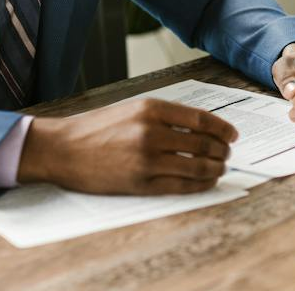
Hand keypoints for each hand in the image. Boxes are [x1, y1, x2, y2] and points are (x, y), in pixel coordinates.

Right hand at [17, 98, 240, 194]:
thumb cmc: (96, 128)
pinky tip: (206, 182)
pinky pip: (182, 186)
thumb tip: (202, 128)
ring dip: (216, 169)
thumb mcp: (131, 109)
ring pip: (198, 167)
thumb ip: (165, 116)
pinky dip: (201, 185)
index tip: (233, 135)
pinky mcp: (141, 183)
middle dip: (222, 151)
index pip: (202, 119)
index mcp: (151, 109)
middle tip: (227, 154)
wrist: (61, 149)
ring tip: (219, 168)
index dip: (223, 129)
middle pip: (204, 144)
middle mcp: (151, 133)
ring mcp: (147, 160)